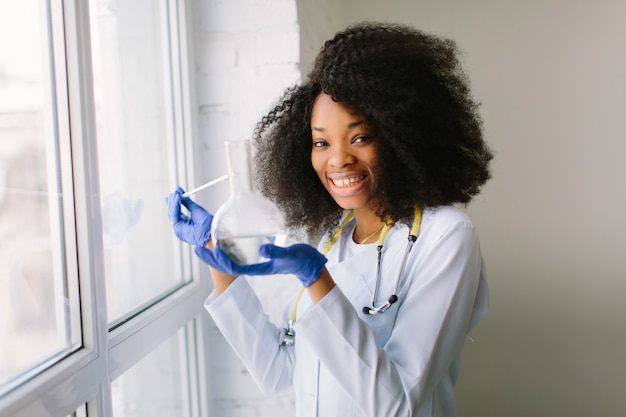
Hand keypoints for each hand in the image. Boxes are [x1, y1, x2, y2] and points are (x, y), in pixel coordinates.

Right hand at [166, 187, 212, 246]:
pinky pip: (174, 215)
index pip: (177, 213)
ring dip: (173, 202)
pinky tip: (178, 198)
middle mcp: (181, 228)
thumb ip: (188, 203)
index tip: (177, 193)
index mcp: (186, 225)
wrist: (211, 233)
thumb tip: (182, 195)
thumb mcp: (196, 210)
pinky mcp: (178, 229)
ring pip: (172, 213)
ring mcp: (178, 230)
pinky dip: (175, 206)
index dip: (176, 203)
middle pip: (172, 213)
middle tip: (174, 191)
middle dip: (172, 202)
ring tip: (177, 193)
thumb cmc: (207, 225)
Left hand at [194, 243, 326, 286]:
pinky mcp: (260, 258)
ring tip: (205, 244)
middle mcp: (254, 266)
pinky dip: (229, 249)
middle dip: (213, 258)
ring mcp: (256, 263)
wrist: (309, 265)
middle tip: (198, 247)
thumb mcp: (288, 255)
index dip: (220, 259)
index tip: (210, 249)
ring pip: (232, 260)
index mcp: (258, 268)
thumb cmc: (300, 260)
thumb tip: (261, 248)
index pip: (233, 266)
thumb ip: (275, 252)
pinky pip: (239, 255)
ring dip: (218, 254)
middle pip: (228, 264)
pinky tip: (225, 241)